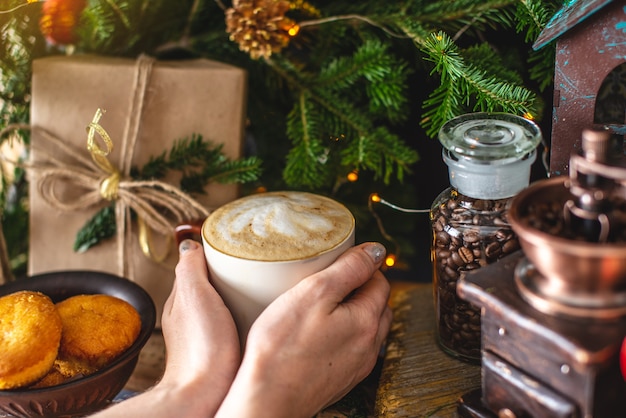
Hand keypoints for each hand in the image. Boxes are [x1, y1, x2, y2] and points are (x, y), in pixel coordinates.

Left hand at [91, 239, 239, 417]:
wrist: (207, 392)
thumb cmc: (200, 346)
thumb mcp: (194, 295)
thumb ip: (190, 268)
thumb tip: (189, 243)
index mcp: (180, 299)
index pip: (194, 266)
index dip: (211, 253)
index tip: (232, 243)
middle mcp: (189, 315)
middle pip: (210, 283)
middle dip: (227, 272)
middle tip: (251, 262)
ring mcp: (204, 332)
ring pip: (221, 302)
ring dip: (235, 292)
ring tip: (257, 284)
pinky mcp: (220, 347)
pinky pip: (231, 320)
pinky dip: (241, 311)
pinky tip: (256, 312)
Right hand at [216, 242, 392, 417]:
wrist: (267, 400)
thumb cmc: (283, 347)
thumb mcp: (315, 293)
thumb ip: (349, 269)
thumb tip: (376, 251)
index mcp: (366, 321)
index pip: (380, 282)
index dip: (362, 266)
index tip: (340, 261)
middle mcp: (368, 346)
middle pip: (377, 306)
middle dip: (361, 288)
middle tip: (332, 279)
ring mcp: (356, 366)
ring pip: (365, 329)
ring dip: (353, 312)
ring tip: (323, 304)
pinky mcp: (340, 380)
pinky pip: (351, 349)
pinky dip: (342, 334)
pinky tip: (318, 333)